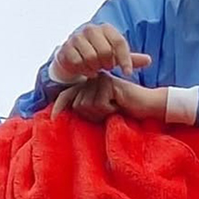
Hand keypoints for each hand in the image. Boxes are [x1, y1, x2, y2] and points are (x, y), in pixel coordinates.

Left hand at [53, 74, 167, 121]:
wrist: (146, 106)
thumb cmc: (124, 110)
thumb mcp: (100, 110)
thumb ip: (84, 108)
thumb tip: (60, 115)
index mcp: (88, 85)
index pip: (67, 94)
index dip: (59, 106)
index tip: (53, 119)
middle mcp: (92, 79)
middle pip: (78, 104)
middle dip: (92, 115)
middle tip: (109, 112)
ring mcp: (100, 80)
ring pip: (86, 105)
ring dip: (101, 113)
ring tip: (114, 109)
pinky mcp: (108, 83)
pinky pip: (99, 104)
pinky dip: (108, 110)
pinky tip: (118, 106)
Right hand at [55, 24, 151, 78]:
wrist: (73, 54)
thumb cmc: (98, 54)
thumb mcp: (115, 56)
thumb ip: (131, 59)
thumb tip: (148, 60)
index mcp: (106, 28)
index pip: (119, 42)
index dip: (125, 59)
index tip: (127, 73)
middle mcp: (91, 29)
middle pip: (105, 51)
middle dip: (108, 64)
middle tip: (107, 67)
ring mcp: (77, 37)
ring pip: (91, 57)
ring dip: (95, 68)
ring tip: (97, 69)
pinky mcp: (66, 48)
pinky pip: (78, 63)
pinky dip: (85, 70)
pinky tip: (88, 71)